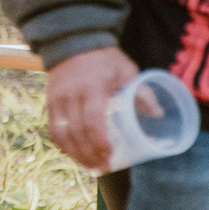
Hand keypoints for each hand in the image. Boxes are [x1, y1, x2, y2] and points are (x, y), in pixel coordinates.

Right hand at [44, 46, 140, 173]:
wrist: (73, 41)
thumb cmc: (105, 59)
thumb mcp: (126, 70)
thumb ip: (141, 92)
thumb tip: (158, 114)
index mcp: (92, 87)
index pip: (92, 121)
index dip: (100, 142)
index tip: (110, 156)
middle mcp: (71, 95)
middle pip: (77, 133)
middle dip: (90, 155)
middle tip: (105, 168)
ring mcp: (57, 99)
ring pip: (62, 134)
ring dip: (76, 154)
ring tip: (91, 166)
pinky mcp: (50, 102)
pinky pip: (53, 130)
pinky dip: (63, 145)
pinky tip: (75, 154)